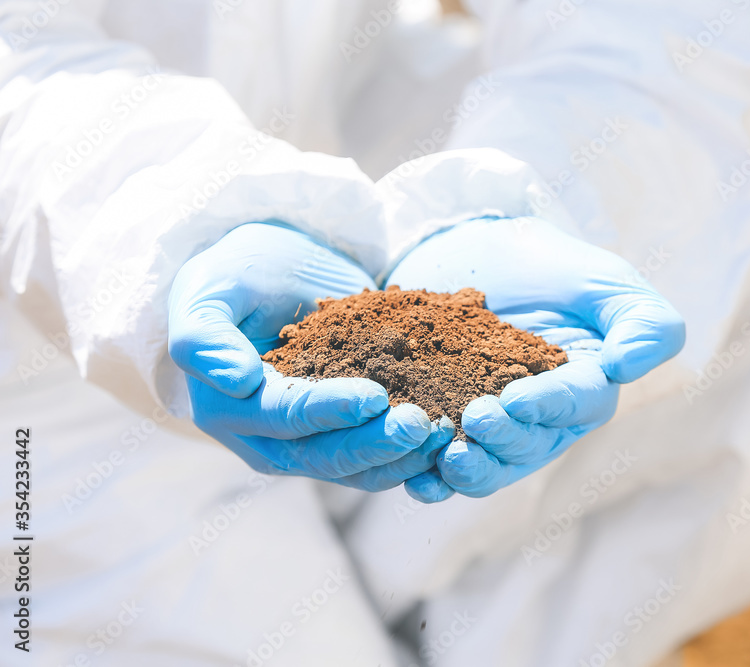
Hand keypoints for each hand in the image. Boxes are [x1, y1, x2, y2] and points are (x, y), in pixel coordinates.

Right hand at [168, 222, 448, 488]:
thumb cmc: (236, 276)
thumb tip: (236, 381)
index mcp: (227, 407)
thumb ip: (207, 335)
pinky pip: (375, 461)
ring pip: (355, 469)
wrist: (273, 275)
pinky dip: (410, 456)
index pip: (284, 415)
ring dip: (401, 458)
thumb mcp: (211, 289)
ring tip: (443, 433)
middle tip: (424, 424)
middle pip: (324, 456)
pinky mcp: (340, 440)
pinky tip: (446, 438)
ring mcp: (303, 447)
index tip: (376, 397)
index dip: (329, 410)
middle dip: (376, 444)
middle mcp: (263, 440)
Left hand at [387, 217, 684, 500]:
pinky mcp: (449, 428)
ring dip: (469, 471)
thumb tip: (626, 368)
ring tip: (444, 459)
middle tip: (475, 420)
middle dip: (503, 439)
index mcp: (587, 388)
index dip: (548, 405)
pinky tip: (415, 481)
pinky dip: (432, 478)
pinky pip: (444, 466)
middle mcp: (544, 422)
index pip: (576, 402)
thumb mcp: (604, 279)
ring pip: (490, 465)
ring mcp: (496, 430)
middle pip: (531, 445)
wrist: (474, 254)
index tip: (515, 400)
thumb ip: (642, 320)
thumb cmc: (549, 267)